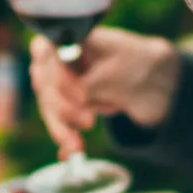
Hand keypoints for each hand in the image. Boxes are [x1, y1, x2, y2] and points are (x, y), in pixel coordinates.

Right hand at [28, 27, 181, 153]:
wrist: (148, 79)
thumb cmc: (133, 61)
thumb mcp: (117, 69)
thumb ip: (93, 81)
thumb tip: (78, 96)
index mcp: (69, 38)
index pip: (45, 52)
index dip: (57, 76)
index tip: (81, 96)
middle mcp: (57, 59)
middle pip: (44, 84)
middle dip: (62, 108)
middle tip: (88, 122)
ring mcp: (58, 83)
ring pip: (49, 107)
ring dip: (61, 129)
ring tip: (77, 147)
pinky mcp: (65, 105)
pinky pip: (58, 122)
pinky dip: (64, 138)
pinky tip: (69, 155)